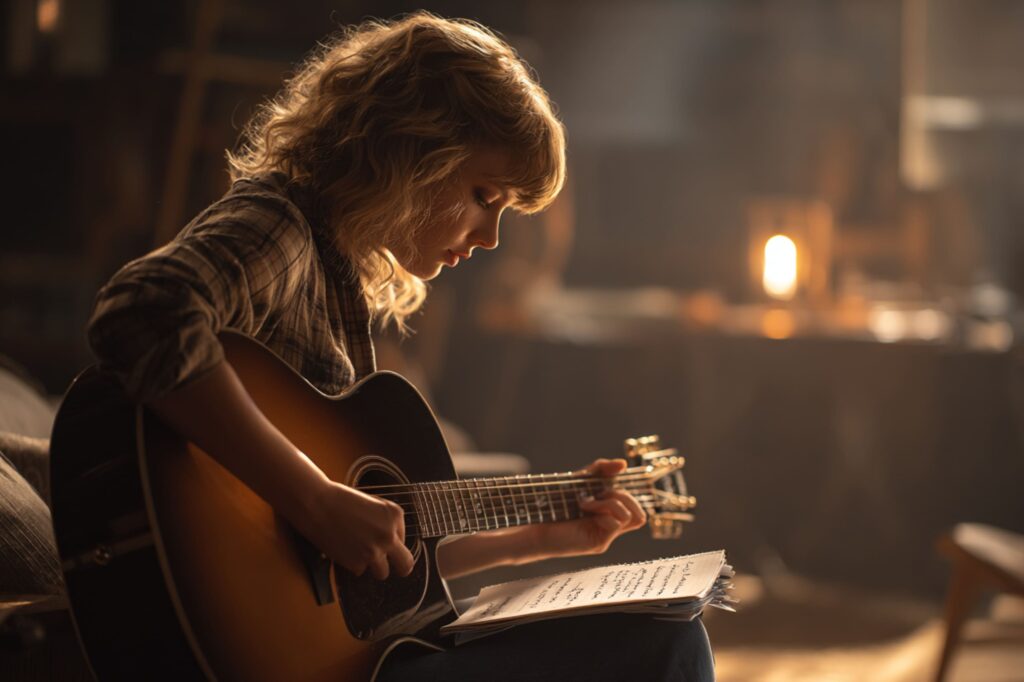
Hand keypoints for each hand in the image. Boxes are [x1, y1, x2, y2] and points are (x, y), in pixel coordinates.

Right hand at [295, 480, 414, 579]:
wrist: (317, 504)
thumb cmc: (341, 500)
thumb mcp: (373, 504)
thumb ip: (386, 521)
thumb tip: (392, 542)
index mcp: (395, 515)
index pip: (402, 538)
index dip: (389, 538)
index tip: (375, 534)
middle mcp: (389, 535)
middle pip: (406, 564)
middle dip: (401, 568)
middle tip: (396, 569)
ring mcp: (374, 551)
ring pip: (383, 573)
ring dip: (373, 566)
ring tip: (359, 553)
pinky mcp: (357, 563)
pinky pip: (360, 570)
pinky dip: (352, 563)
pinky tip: (343, 548)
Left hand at [527, 458, 646, 558]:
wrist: (535, 521)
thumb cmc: (556, 503)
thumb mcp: (580, 481)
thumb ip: (600, 470)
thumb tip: (623, 464)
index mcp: (609, 515)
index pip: (635, 508)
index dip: (627, 493)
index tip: (604, 486)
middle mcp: (610, 528)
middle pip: (639, 513)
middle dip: (621, 496)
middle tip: (597, 495)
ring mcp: (605, 537)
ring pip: (630, 517)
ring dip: (609, 503)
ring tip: (586, 502)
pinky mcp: (597, 543)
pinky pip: (615, 524)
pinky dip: (602, 511)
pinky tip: (584, 509)